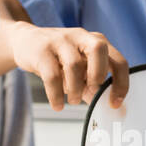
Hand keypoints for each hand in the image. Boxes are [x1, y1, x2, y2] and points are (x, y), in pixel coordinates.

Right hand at [9, 23, 129, 109]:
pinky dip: (56, 95)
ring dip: (75, 89)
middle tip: (92, 92)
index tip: (115, 103)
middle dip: (98, 74)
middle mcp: (81, 37)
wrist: (24, 41)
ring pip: (74, 64)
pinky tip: (57, 105)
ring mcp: (60, 41)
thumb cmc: (58, 59)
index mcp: (96, 41)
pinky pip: (52, 75)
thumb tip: (110, 107)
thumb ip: (94, 88)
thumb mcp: (79, 70)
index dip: (120, 83)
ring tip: (72, 100)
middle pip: (98, 48)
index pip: (117, 60)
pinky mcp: (42, 50)